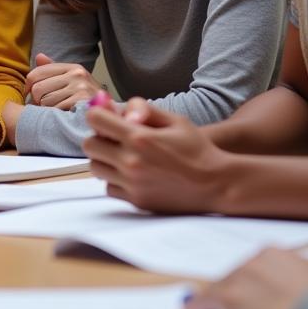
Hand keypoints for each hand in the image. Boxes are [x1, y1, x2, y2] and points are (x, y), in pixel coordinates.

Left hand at [25, 53, 101, 109]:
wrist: (110, 114)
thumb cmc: (86, 98)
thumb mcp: (71, 81)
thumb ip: (54, 70)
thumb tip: (39, 57)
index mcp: (72, 67)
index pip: (37, 73)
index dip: (28, 86)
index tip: (29, 95)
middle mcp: (77, 74)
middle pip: (38, 88)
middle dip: (37, 101)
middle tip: (43, 107)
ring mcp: (80, 87)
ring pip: (44, 101)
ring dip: (46, 110)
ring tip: (55, 111)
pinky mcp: (81, 101)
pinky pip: (55, 109)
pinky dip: (55, 115)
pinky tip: (63, 115)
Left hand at [84, 97, 230, 212]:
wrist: (218, 184)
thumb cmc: (197, 149)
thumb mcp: (175, 120)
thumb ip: (144, 109)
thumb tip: (118, 107)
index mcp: (139, 137)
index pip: (95, 119)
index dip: (98, 115)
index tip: (107, 117)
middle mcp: (131, 161)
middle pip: (89, 145)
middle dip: (99, 138)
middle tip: (114, 138)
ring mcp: (132, 183)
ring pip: (96, 168)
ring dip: (105, 159)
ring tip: (123, 156)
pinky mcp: (137, 201)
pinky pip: (109, 188)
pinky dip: (115, 180)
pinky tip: (132, 175)